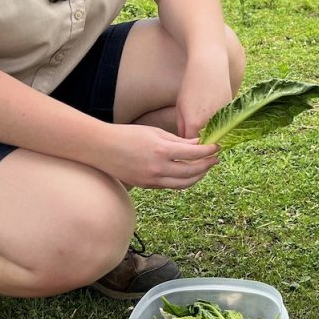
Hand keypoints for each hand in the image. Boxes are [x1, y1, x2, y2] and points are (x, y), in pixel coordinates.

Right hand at [97, 124, 219, 188]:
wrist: (101, 148)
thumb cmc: (128, 135)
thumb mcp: (155, 133)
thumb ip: (178, 141)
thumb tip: (198, 145)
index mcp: (162, 151)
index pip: (194, 154)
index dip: (209, 151)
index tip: (217, 147)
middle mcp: (158, 168)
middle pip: (192, 172)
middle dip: (207, 165)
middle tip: (216, 159)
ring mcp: (152, 180)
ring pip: (183, 184)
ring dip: (198, 176)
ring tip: (205, 168)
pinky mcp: (147, 186)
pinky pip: (170, 186)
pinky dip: (183, 181)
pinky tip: (188, 173)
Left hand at [175, 56, 233, 139]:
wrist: (211, 66)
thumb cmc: (192, 84)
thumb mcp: (181, 107)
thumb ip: (183, 127)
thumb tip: (185, 141)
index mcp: (194, 123)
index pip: (191, 147)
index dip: (189, 149)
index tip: (186, 147)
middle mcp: (211, 124)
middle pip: (206, 143)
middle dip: (201, 144)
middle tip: (195, 139)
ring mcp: (224, 118)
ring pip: (217, 134)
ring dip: (212, 134)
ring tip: (205, 123)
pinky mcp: (233, 112)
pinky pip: (226, 124)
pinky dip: (221, 123)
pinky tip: (215, 112)